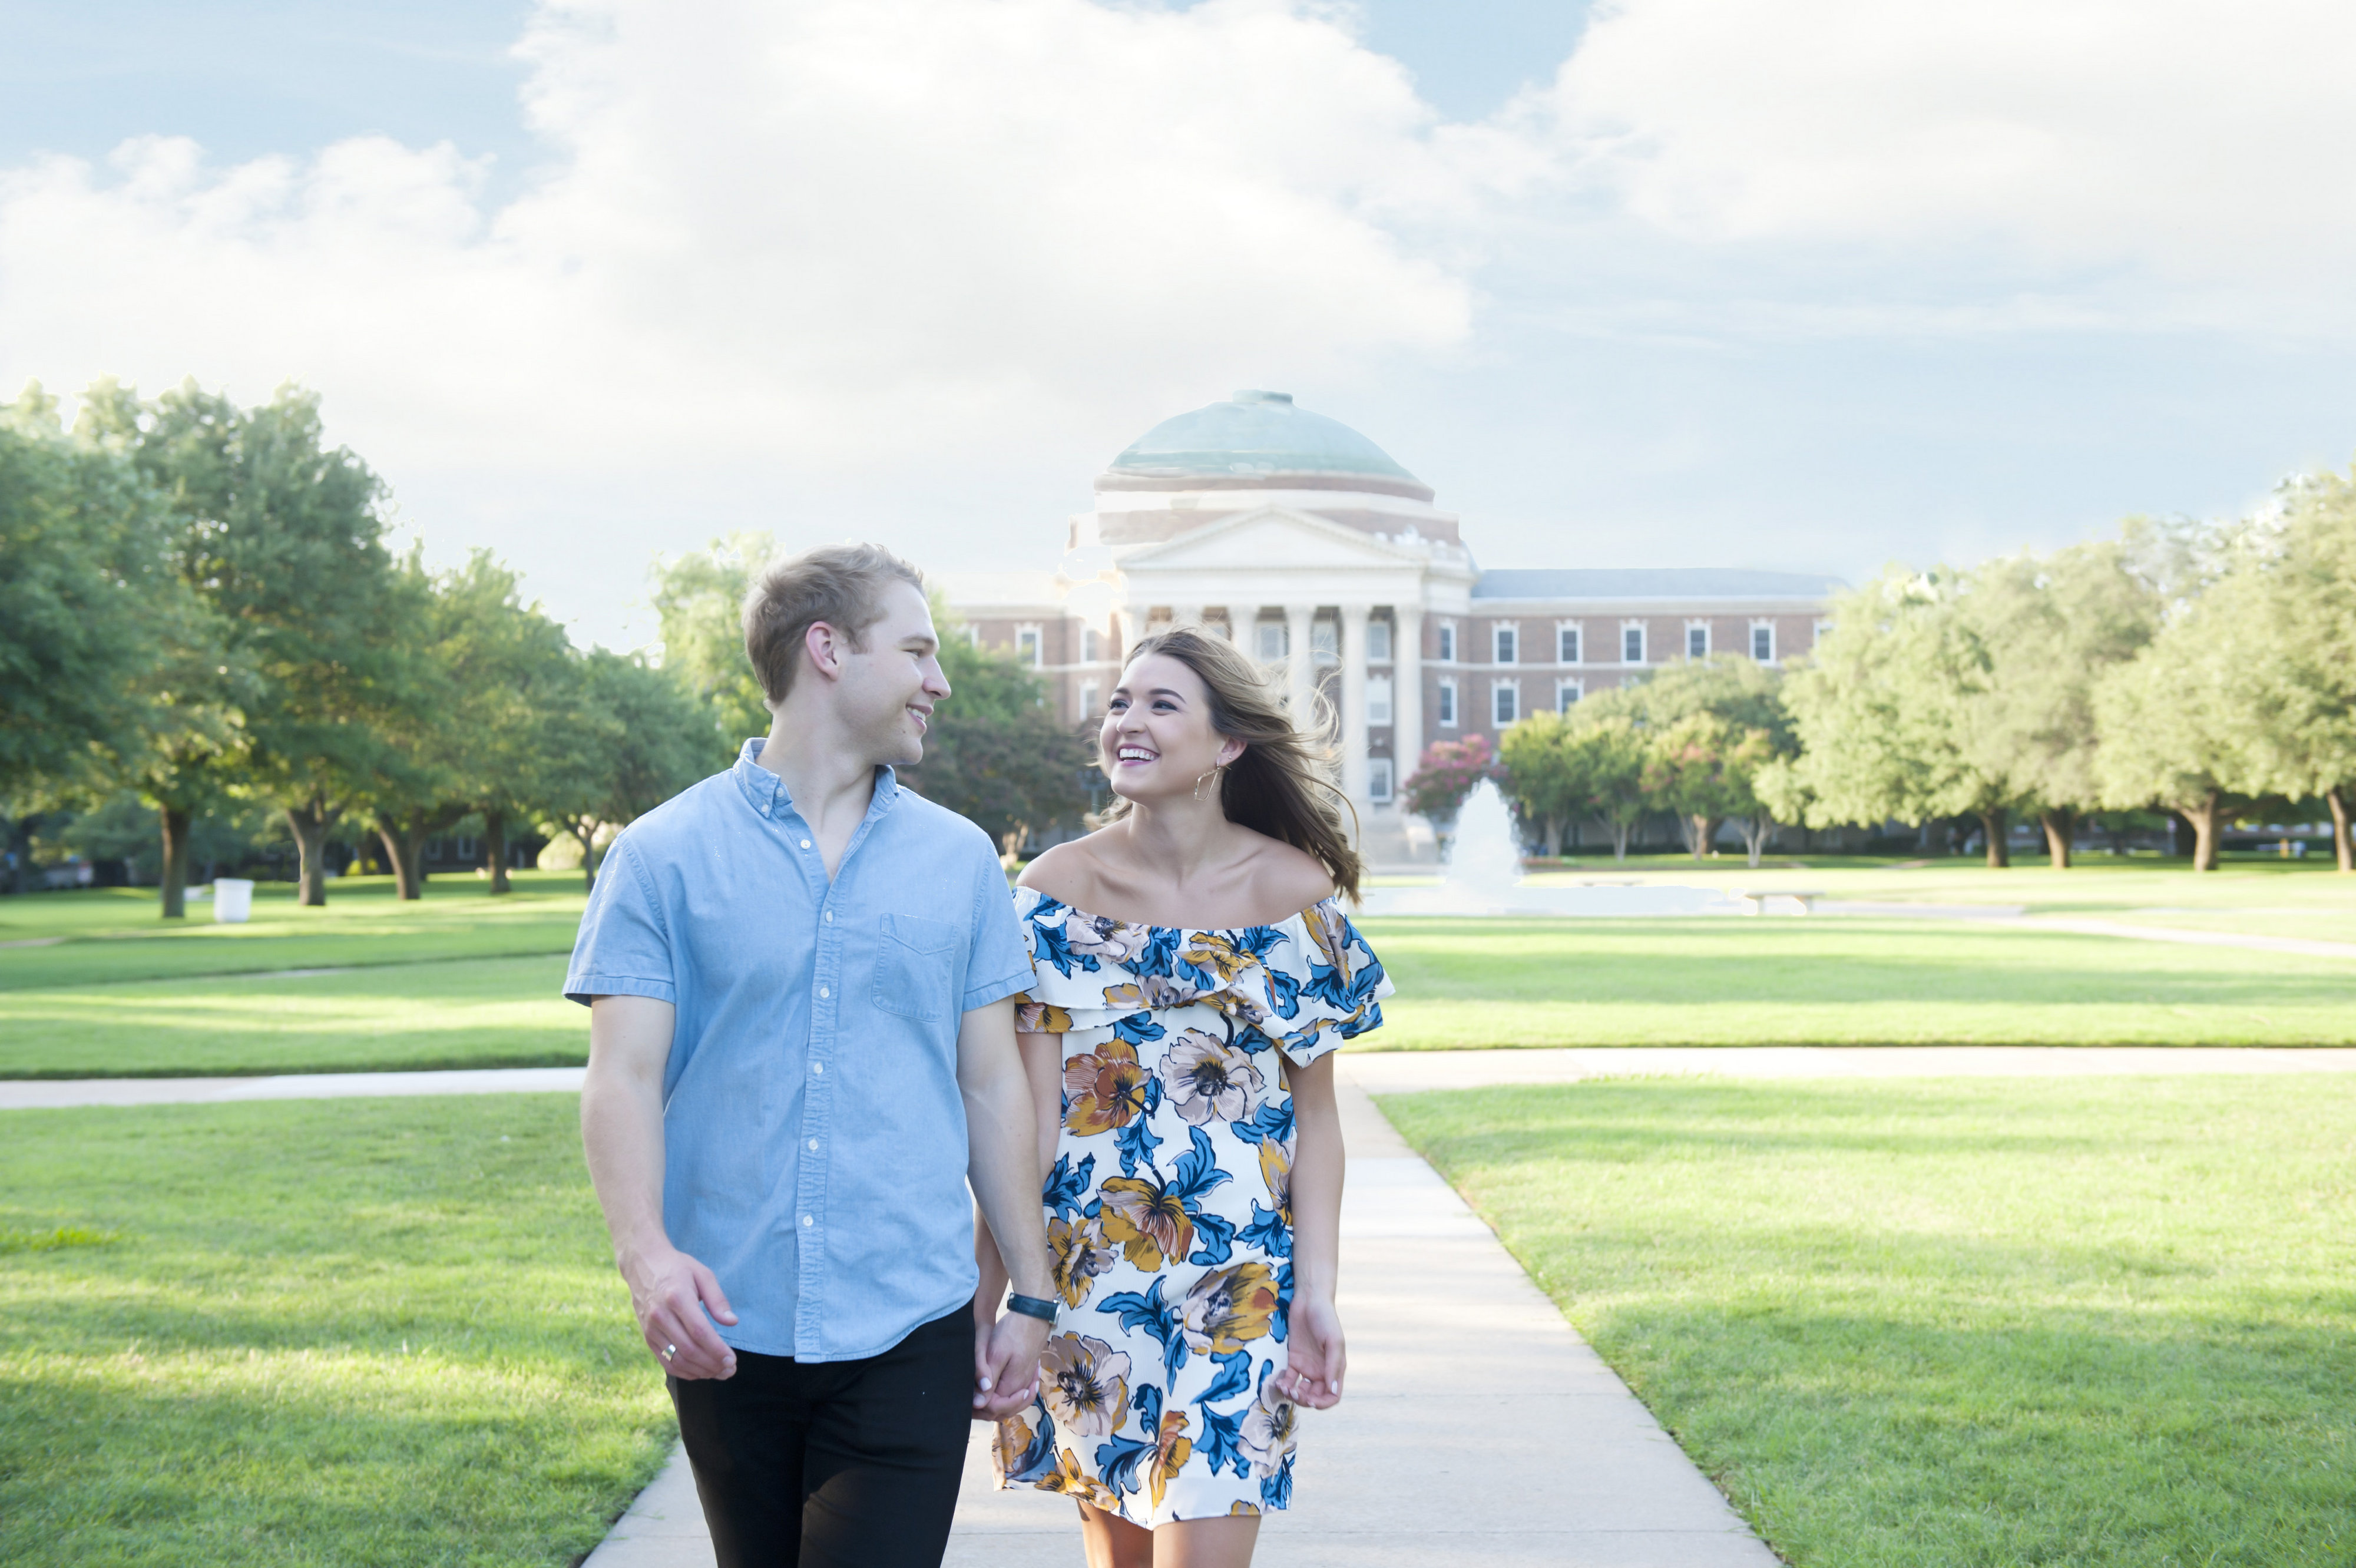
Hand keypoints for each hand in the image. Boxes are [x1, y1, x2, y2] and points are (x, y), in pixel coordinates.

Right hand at [623, 1242, 738, 1379]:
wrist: (643, 1265)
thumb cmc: (678, 1268)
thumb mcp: (703, 1274)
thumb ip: (718, 1299)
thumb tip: (732, 1322)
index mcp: (676, 1297)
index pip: (699, 1332)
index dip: (717, 1350)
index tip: (732, 1359)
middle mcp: (660, 1316)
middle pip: (689, 1350)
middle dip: (712, 1364)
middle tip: (730, 1369)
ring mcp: (651, 1329)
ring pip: (677, 1360)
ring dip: (700, 1372)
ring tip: (720, 1373)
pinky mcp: (647, 1337)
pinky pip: (665, 1362)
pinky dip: (684, 1372)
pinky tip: (701, 1372)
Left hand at [972, 1308, 1049, 1419]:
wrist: (1033, 1316)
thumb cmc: (1013, 1332)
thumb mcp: (996, 1353)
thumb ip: (987, 1378)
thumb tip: (978, 1403)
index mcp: (1011, 1385)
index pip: (993, 1408)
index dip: (979, 1405)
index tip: (969, 1394)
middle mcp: (1021, 1388)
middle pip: (1003, 1410)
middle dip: (986, 1408)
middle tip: (971, 1396)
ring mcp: (1026, 1381)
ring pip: (1011, 1404)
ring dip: (996, 1403)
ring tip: (980, 1395)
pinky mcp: (1027, 1374)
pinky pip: (1017, 1394)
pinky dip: (1006, 1396)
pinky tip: (995, 1388)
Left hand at [1278, 1294, 1344, 1407]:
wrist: (1309, 1300)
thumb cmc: (1326, 1318)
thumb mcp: (1334, 1341)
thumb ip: (1333, 1366)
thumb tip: (1332, 1390)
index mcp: (1334, 1369)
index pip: (1332, 1396)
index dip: (1323, 1403)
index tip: (1311, 1400)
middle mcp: (1321, 1371)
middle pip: (1314, 1396)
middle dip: (1304, 1399)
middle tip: (1294, 1392)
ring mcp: (1307, 1366)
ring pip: (1300, 1390)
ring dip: (1293, 1394)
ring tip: (1284, 1388)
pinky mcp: (1294, 1359)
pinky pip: (1289, 1378)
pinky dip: (1284, 1383)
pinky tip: (1279, 1382)